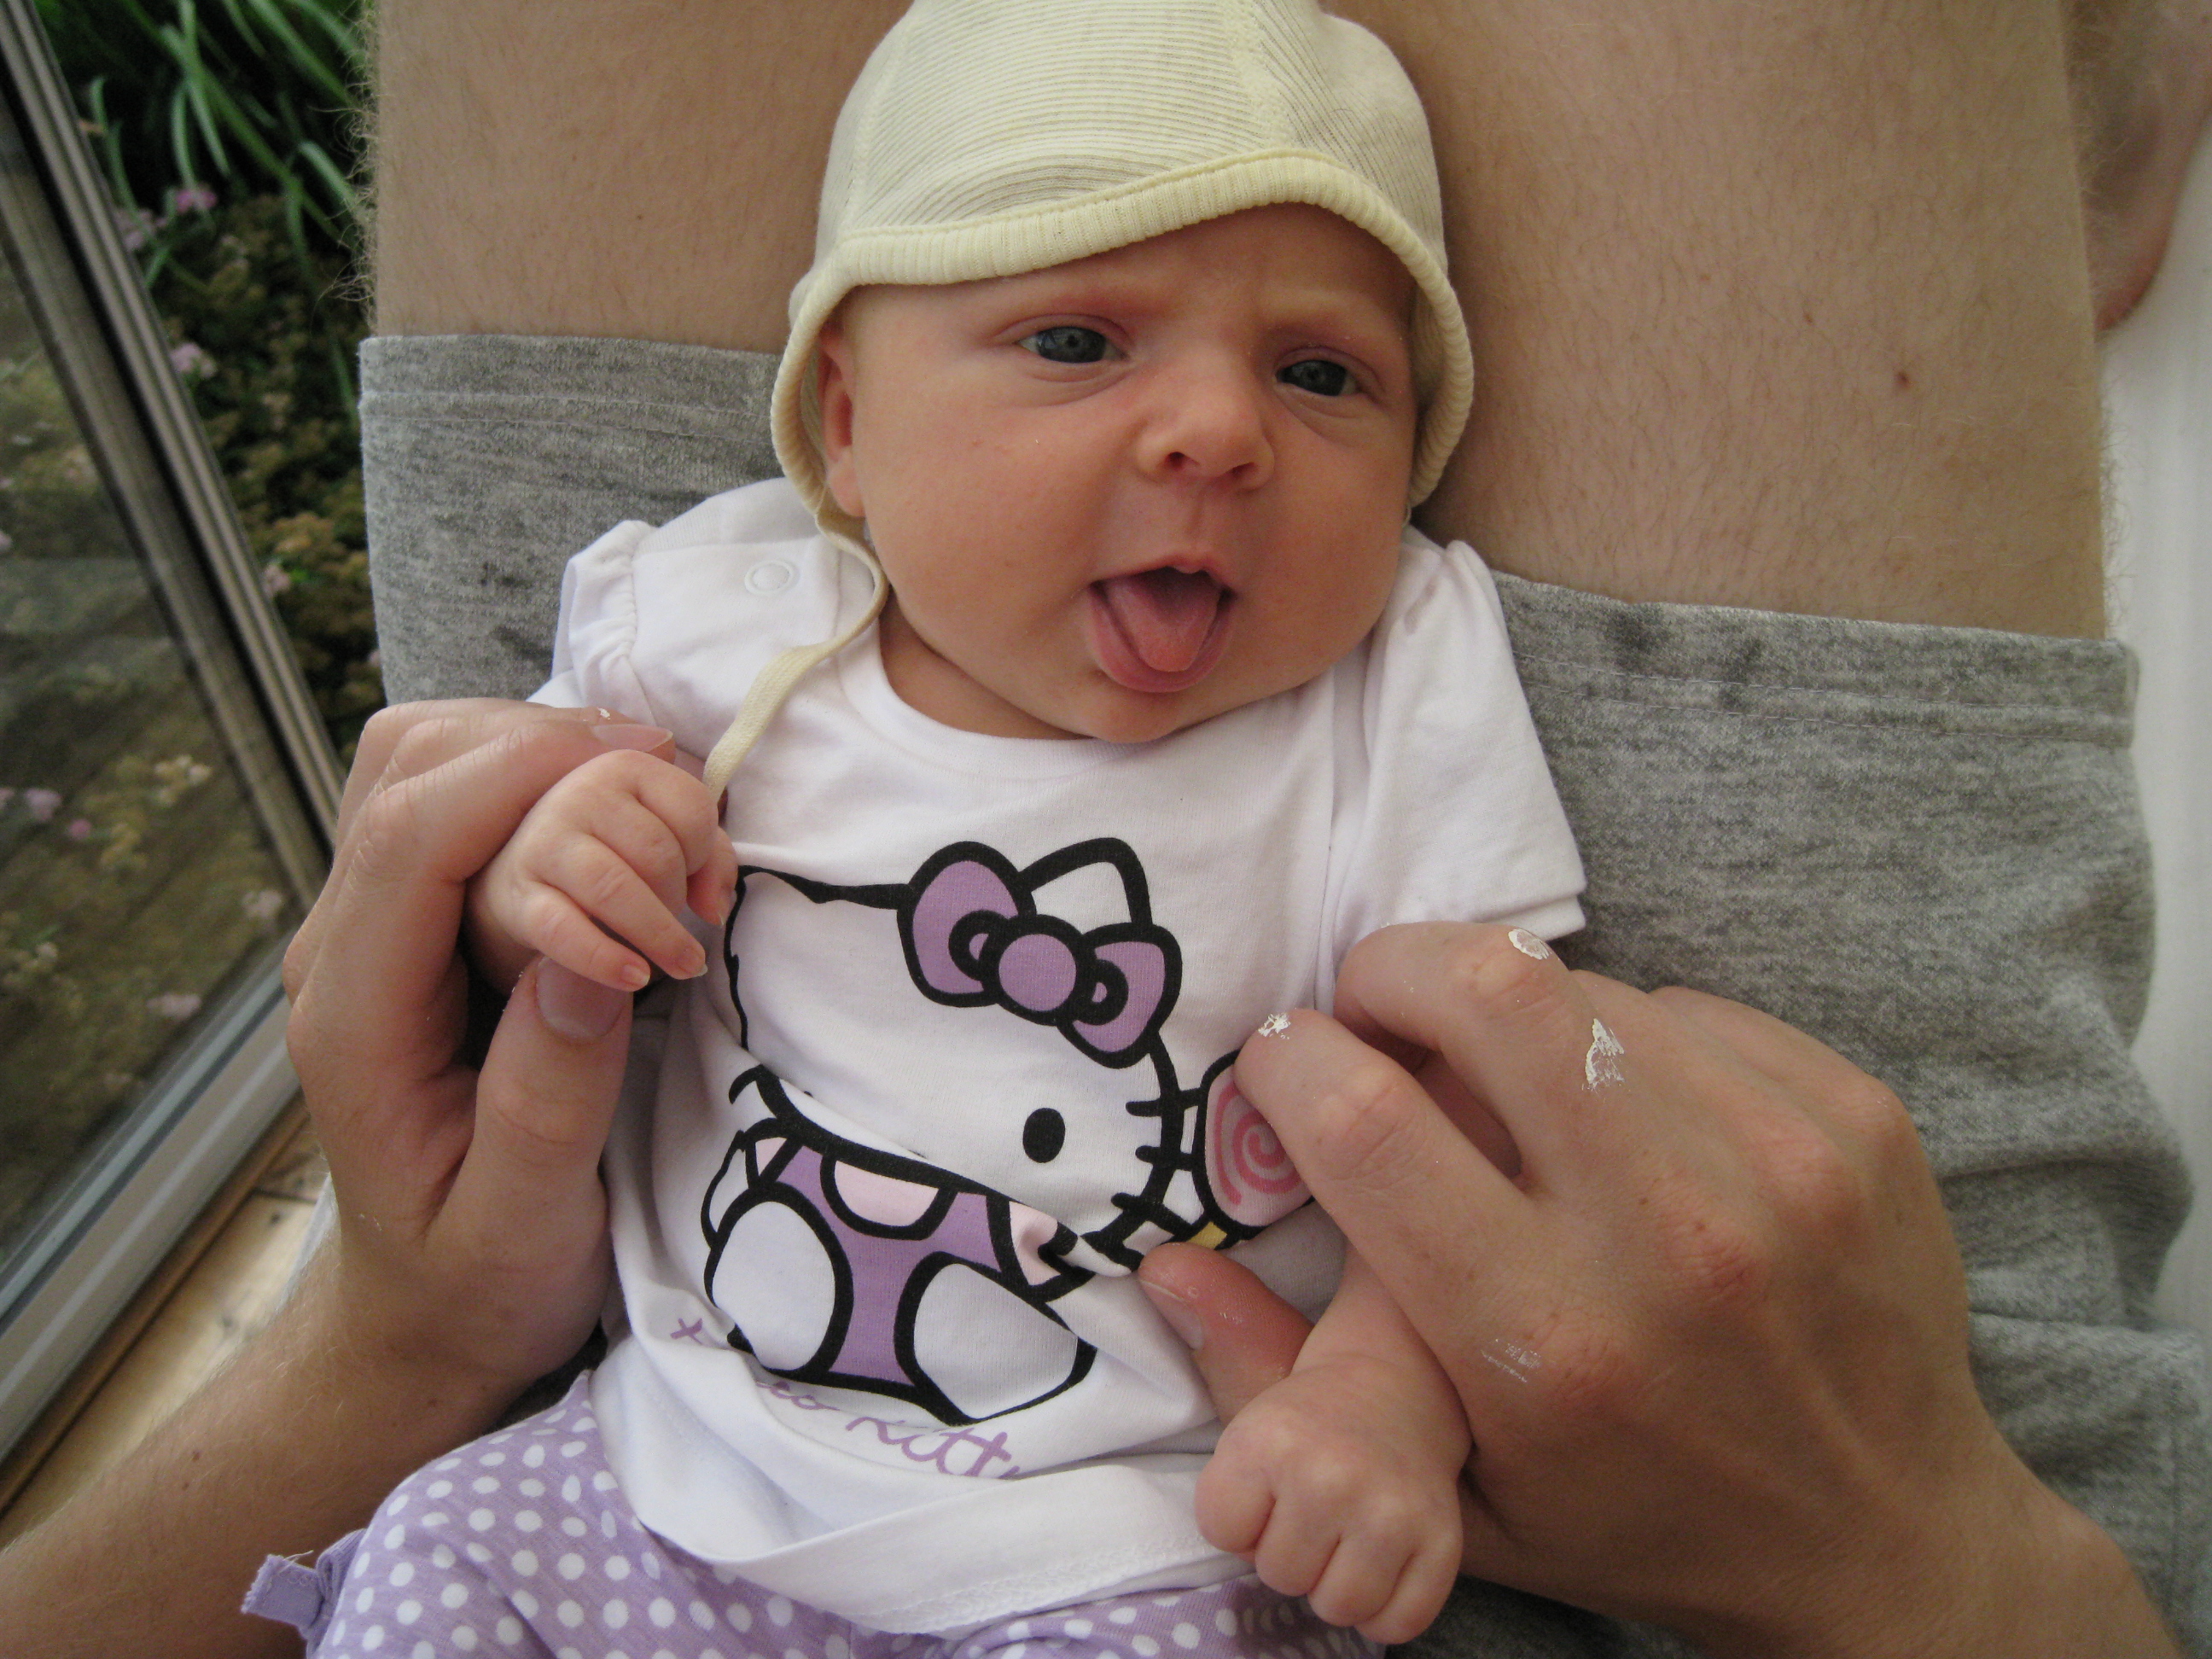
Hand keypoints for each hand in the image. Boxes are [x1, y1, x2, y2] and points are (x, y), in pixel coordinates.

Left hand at [285, 700, 651, 1401]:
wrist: (424, 1313)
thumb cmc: (478, 1279)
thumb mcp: (528, 1217)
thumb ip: (551, 1094)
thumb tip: (592, 955)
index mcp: (356, 1018)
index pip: (408, 836)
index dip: (519, 771)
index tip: (641, 761)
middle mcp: (344, 952)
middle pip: (402, 767)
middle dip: (531, 735)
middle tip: (661, 763)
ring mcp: (373, 929)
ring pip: (419, 761)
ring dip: (531, 742)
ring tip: (645, 771)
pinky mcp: (416, 923)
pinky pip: (455, 798)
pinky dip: (531, 771)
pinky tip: (611, 799)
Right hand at [463, 735, 736, 991]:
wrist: (529, 871)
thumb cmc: (615, 848)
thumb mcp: (669, 835)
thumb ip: (712, 858)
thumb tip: (715, 909)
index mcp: (626, 767)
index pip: (693, 810)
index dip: (706, 854)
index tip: (693, 879)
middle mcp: (580, 793)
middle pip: (658, 854)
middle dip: (677, 898)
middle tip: (675, 923)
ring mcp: (545, 842)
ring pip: (615, 888)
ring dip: (658, 935)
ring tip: (681, 965)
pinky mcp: (519, 896)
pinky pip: (564, 929)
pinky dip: (604, 959)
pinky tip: (636, 977)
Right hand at [1144, 923, 2172, 1657]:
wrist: (1889, 1539)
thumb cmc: (1638, 1516)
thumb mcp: (1446, 1493)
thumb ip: (1287, 1387)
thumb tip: (1166, 1265)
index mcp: (1545, 1344)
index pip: (1370, 1126)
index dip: (1295, 1059)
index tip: (1286, 1060)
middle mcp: (1668, 1243)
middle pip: (1492, 994)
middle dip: (1396, 967)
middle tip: (1376, 1003)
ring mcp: (1781, 1168)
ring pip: (1590, 987)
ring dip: (1515, 1004)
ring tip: (1505, 1071)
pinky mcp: (1856, 1122)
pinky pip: (1692, 1006)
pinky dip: (1631, 1034)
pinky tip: (1627, 1109)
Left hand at [1194, 1252, 1466, 1641]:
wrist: (1409, 1390)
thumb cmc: (1309, 1402)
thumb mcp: (1250, 1362)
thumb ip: (1206, 1329)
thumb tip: (1157, 1265)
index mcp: (1272, 1437)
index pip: (1220, 1530)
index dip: (1238, 1509)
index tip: (1266, 1475)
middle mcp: (1333, 1478)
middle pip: (1277, 1573)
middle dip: (1286, 1545)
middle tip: (1309, 1498)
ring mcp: (1394, 1518)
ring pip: (1336, 1604)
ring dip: (1336, 1577)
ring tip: (1343, 1524)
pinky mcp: (1443, 1550)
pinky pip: (1394, 1623)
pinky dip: (1386, 1603)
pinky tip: (1382, 1553)